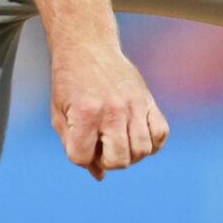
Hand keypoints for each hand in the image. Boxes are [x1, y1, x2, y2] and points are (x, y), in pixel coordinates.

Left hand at [49, 34, 169, 180]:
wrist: (87, 46)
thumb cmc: (70, 82)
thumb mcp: (60, 113)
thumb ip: (73, 146)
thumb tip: (100, 176)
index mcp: (86, 112)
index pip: (82, 157)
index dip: (79, 156)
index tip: (78, 141)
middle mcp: (113, 110)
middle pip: (118, 161)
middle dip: (107, 161)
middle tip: (101, 146)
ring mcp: (134, 105)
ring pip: (142, 151)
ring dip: (130, 154)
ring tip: (119, 141)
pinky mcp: (148, 100)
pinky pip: (161, 133)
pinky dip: (153, 143)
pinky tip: (137, 135)